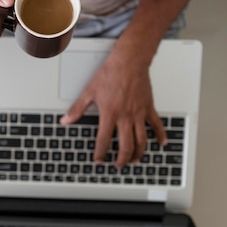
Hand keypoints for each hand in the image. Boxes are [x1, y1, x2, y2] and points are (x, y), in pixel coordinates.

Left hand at [60, 40, 166, 167]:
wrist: (129, 61)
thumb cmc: (110, 73)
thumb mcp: (89, 91)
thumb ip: (77, 108)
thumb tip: (65, 120)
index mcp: (109, 114)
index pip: (103, 141)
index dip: (100, 154)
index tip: (98, 160)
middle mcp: (126, 117)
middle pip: (126, 146)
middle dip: (121, 159)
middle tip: (117, 165)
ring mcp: (139, 113)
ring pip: (142, 140)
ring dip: (138, 153)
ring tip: (134, 161)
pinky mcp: (149, 107)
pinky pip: (157, 125)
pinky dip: (160, 135)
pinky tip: (161, 144)